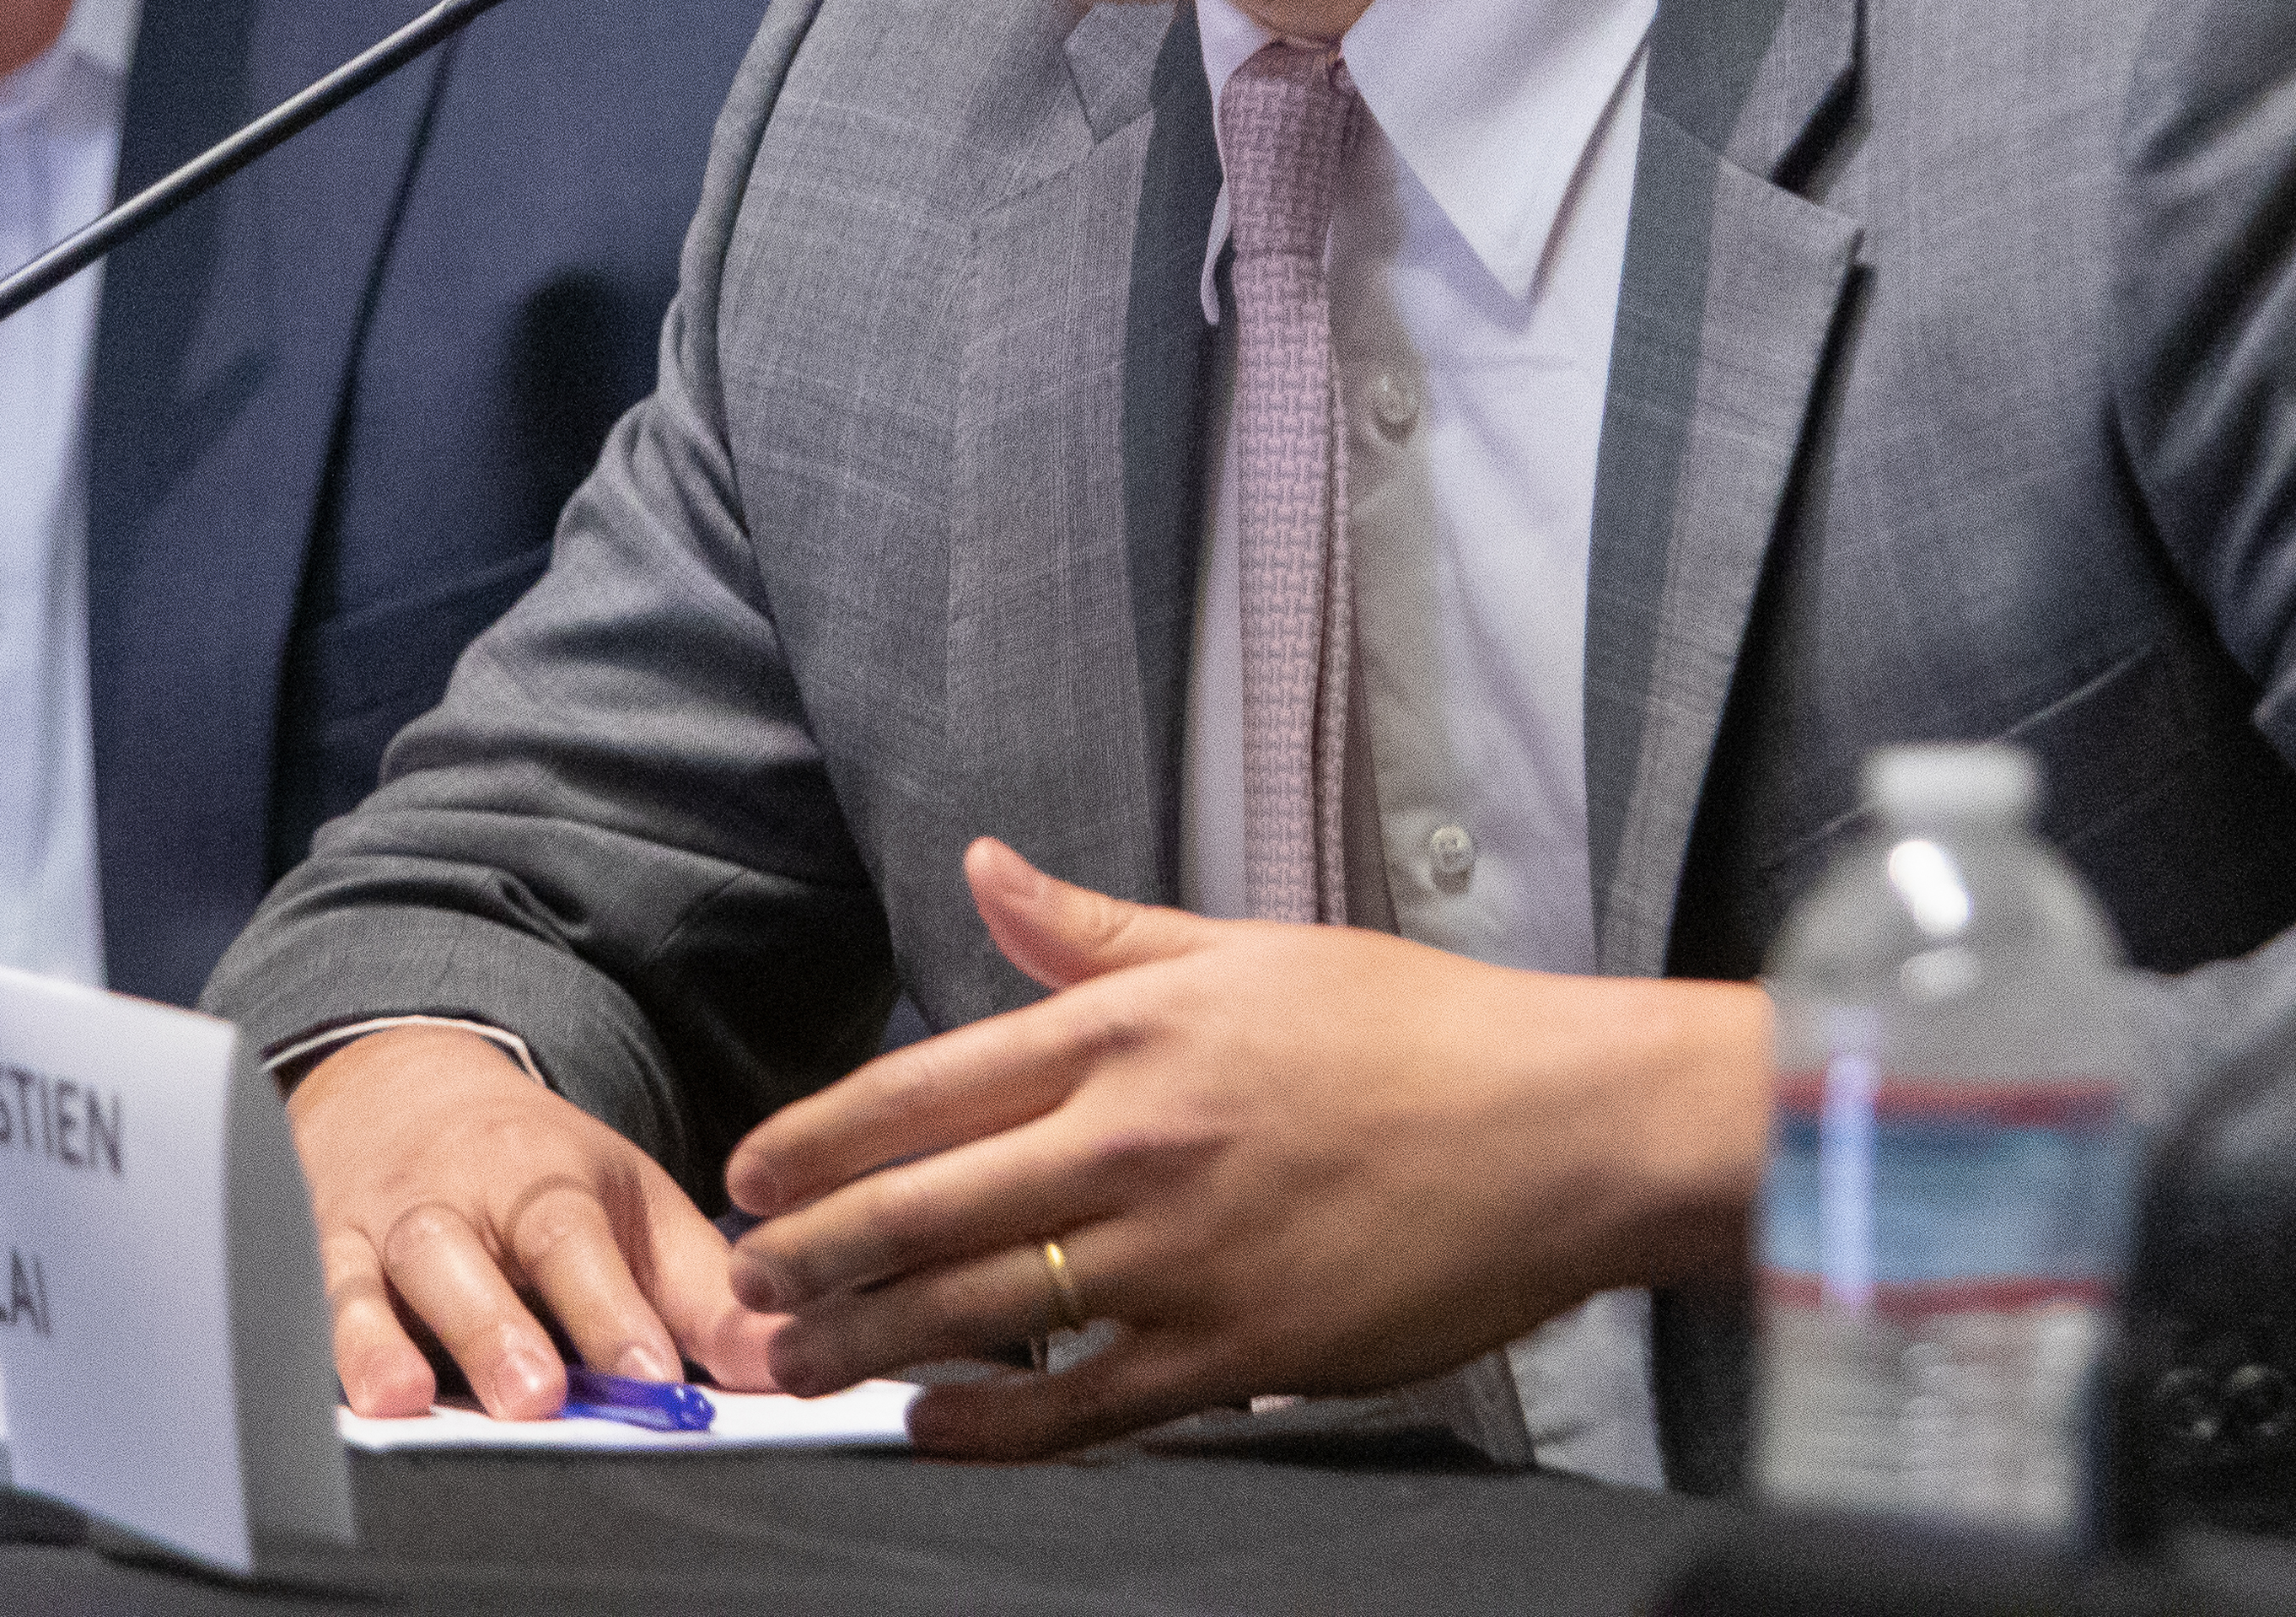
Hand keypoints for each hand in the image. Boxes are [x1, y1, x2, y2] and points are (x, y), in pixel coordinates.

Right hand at [285, 1025, 785, 1418]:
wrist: (401, 1090)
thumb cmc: (535, 1175)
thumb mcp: (627, 1206)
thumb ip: (700, 1291)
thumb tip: (782, 1362)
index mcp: (537, 1174)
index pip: (572, 1238)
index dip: (610, 1309)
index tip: (652, 1375)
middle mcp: (445, 1197)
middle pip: (463, 1257)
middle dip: (495, 1329)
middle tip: (536, 1396)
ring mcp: (368, 1229)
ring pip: (366, 1278)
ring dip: (384, 1339)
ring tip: (408, 1399)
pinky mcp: (308, 1260)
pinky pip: (298, 1300)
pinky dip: (310, 1347)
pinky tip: (336, 1397)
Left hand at [723, 838, 1767, 1456]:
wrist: (1557, 1125)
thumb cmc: (1405, 1027)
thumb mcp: (1235, 948)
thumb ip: (1091, 930)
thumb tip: (982, 868)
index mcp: (1122, 1033)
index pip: (921, 1089)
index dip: (819, 1138)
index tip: (750, 1171)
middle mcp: (1130, 1140)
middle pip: (922, 1205)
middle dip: (810, 1252)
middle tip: (738, 1284)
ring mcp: (1180, 1251)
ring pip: (983, 1305)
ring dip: (871, 1340)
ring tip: (795, 1363)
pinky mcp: (1241, 1345)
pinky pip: (1089, 1398)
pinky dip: (997, 1422)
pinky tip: (935, 1427)